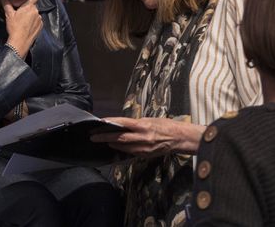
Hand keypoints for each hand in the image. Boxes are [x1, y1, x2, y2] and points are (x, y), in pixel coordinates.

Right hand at [3, 0, 41, 57]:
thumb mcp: (8, 14)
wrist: (20, 41)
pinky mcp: (41, 26)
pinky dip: (33, 22)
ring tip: (23, 21)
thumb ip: (6, 4)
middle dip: (28, 8)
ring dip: (31, 15)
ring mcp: (39, 19)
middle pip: (33, 6)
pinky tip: (27, 26)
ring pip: (35, 14)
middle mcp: (36, 11)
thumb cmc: (14, 28)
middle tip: (20, 13)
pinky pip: (37, 21)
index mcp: (29, 7)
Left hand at [90, 116, 205, 156]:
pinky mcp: (146, 155)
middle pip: (120, 138)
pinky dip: (122, 149)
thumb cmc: (166, 125)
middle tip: (93, 137)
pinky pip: (130, 152)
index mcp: (144, 125)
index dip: (111, 123)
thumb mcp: (150, 120)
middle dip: (105, 138)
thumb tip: (122, 125)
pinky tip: (115, 147)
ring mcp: (144, 148)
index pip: (123, 124)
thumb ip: (136, 124)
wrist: (180, 138)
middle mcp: (143, 137)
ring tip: (102, 141)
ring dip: (112, 144)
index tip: (100, 123)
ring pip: (123, 147)